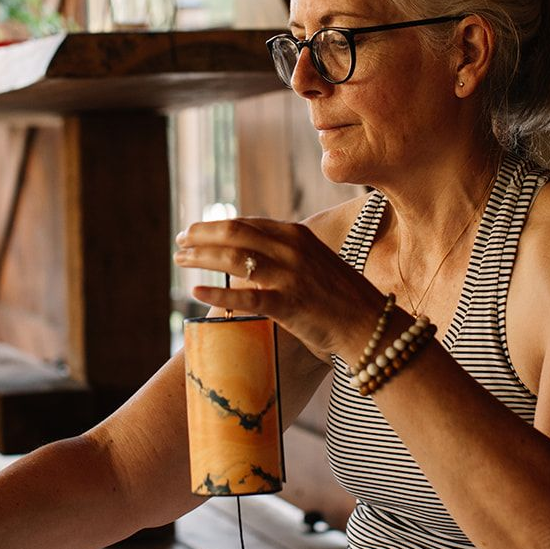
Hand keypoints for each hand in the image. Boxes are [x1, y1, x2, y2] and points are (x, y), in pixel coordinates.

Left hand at [174, 216, 383, 362]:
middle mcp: (291, 249)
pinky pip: (246, 297)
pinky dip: (218, 293)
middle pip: (234, 234)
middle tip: (179, 242)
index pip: (246, 224)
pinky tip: (196, 291)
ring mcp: (289, 275)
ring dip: (201, 257)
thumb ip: (286, 255)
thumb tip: (252, 256)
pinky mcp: (289, 304)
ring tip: (179, 260)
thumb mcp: (314, 263)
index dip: (214, 226)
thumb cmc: (341, 298)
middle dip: (201, 236)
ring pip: (234, 259)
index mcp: (296, 235)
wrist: (370, 324)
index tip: (193, 231)